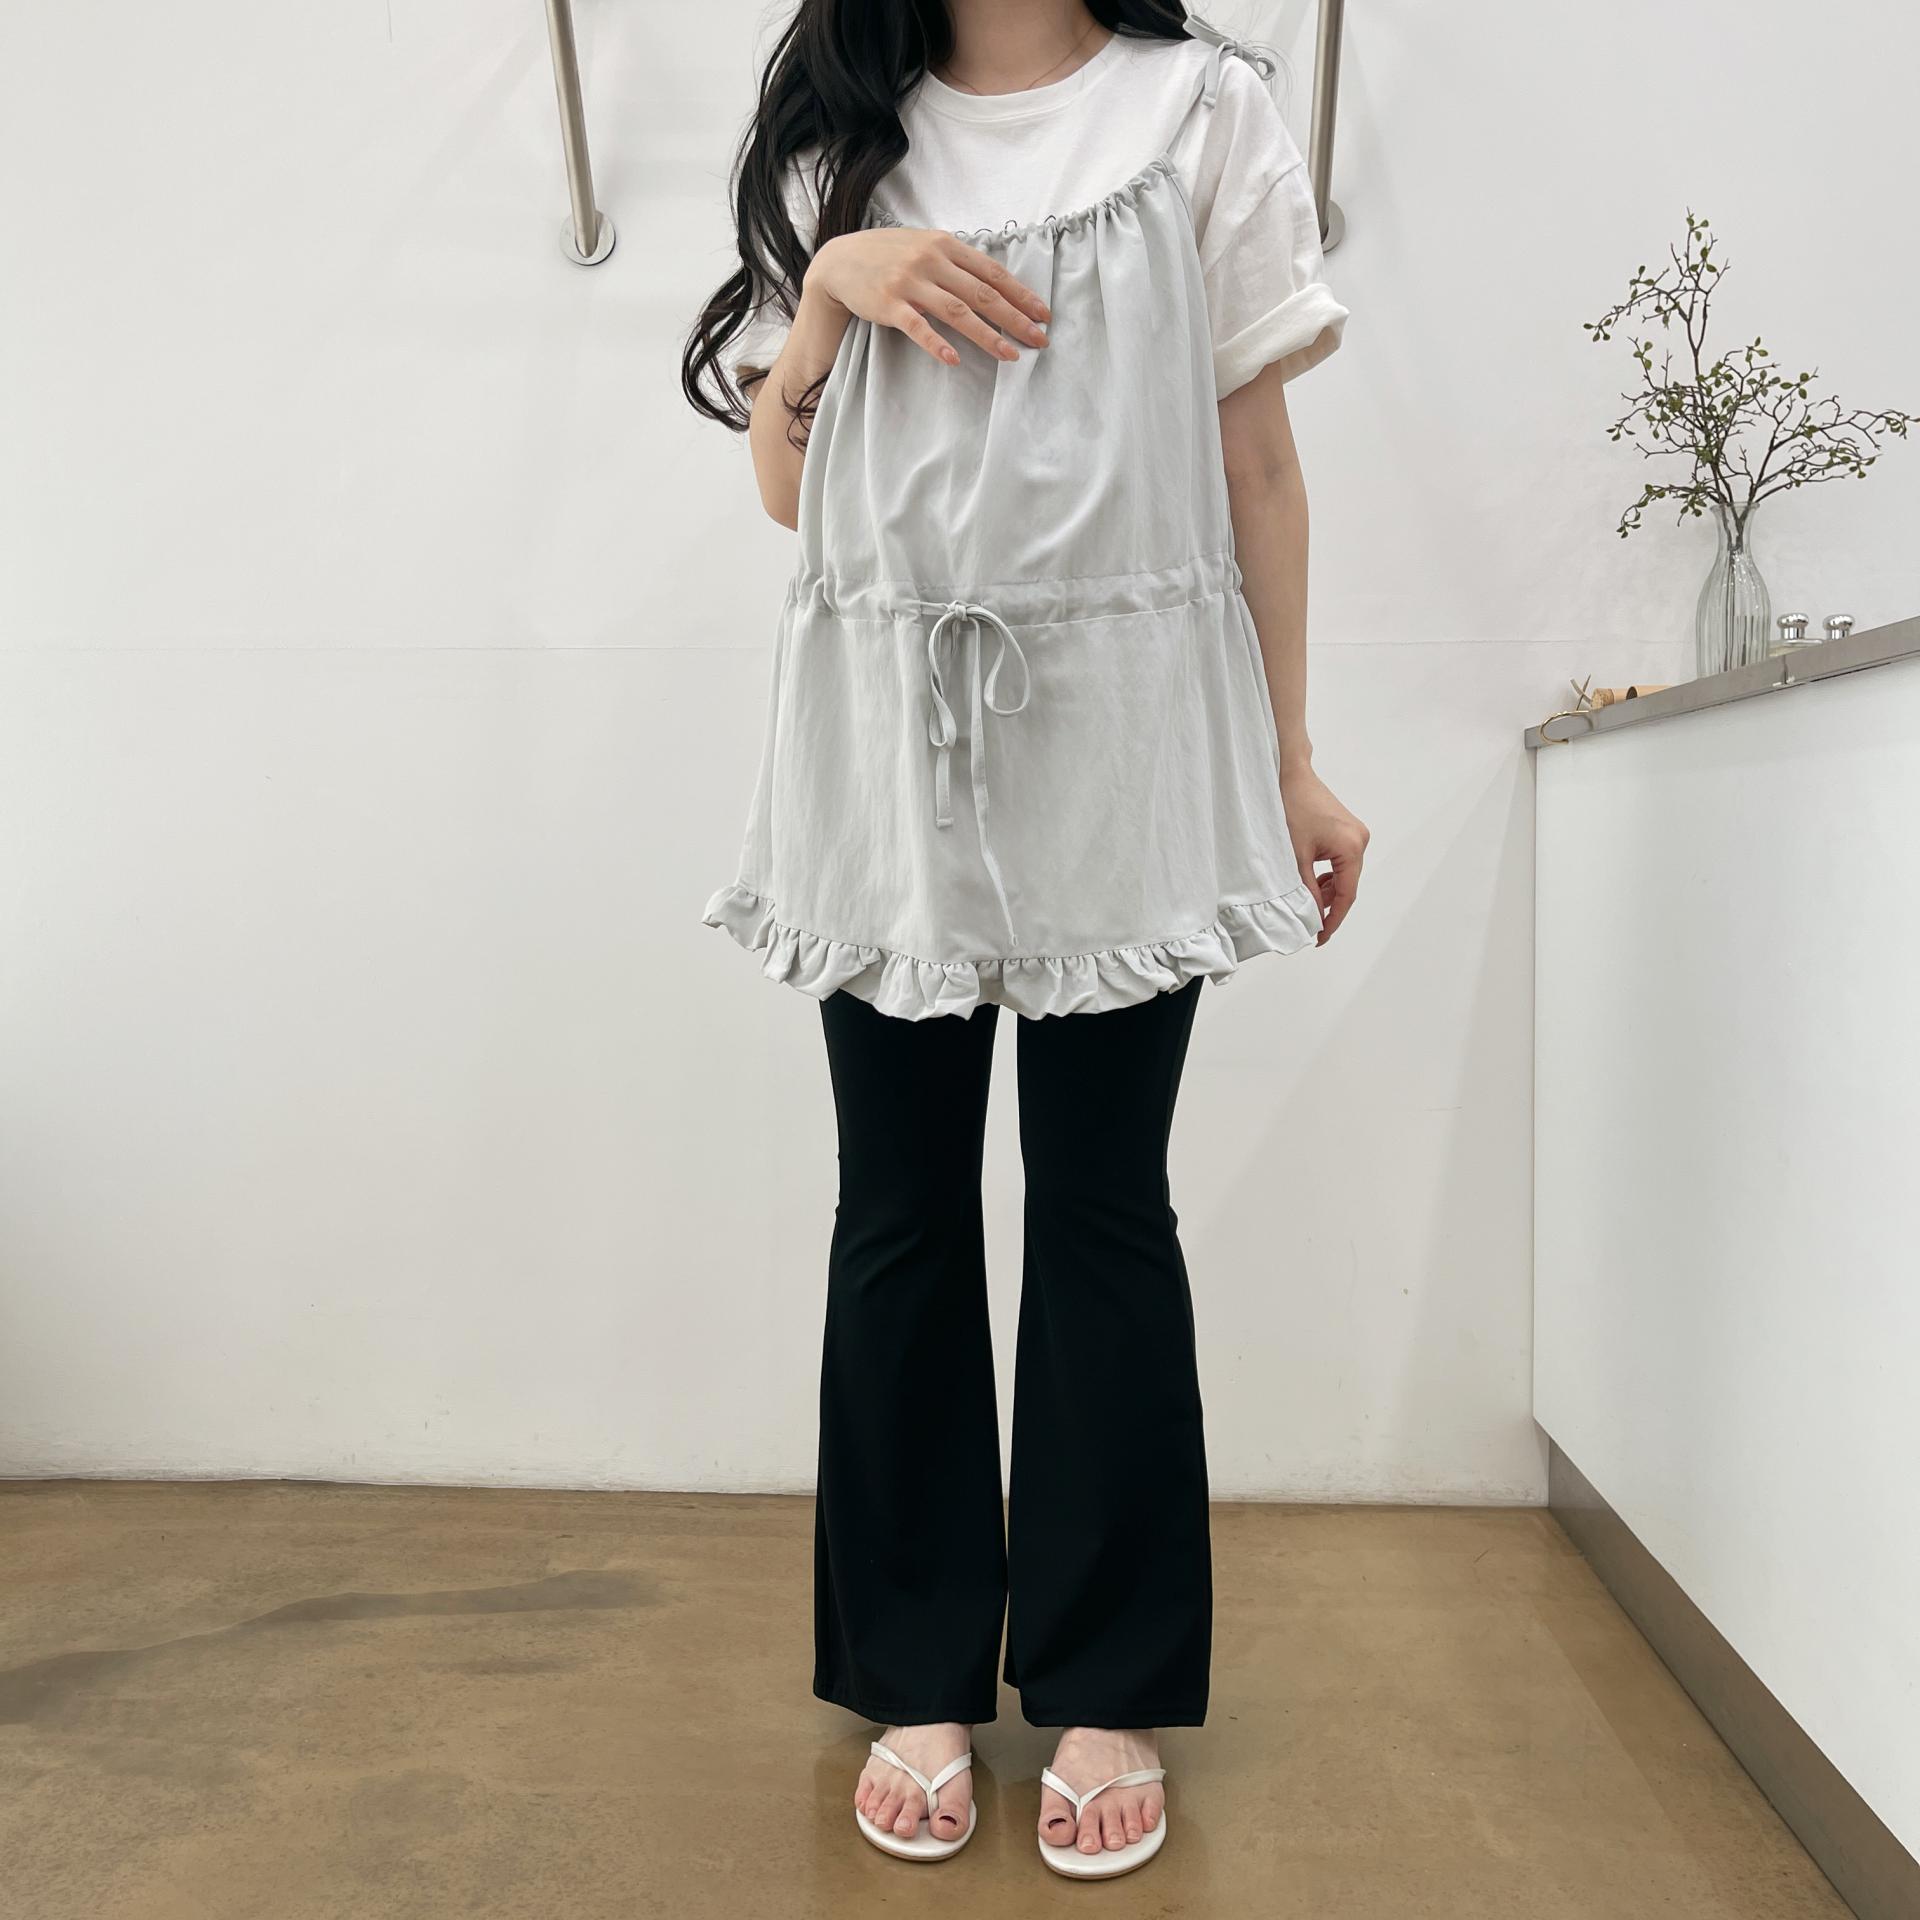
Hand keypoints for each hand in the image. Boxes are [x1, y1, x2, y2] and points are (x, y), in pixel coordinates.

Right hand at [804, 228, 1050, 366]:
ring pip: (957, 311)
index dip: (1021, 294)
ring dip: (987, 336)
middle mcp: (931, 260)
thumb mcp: (925, 246)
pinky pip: (918, 327)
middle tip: (1039, 339)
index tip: (1043, 314)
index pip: (992, 272)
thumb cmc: (889, 256)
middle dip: (1015, 319)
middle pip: (982, 294)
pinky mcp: (889, 304)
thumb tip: (993, 281)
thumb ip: (956, 261)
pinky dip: (937, 344)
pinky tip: (954, 360)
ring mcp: (910, 282)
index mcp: (946, 245)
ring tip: (1010, 356)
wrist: (840, 260)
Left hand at [1281, 768, 1368, 944]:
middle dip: (1330, 907)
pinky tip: (1313, 883)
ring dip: (1328, 891)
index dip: (1333, 920)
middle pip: (1348, 886)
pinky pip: (1341, 862)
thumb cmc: (1291, 807)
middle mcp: (1360, 841)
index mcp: (1351, 847)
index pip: (1347, 895)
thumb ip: (1306, 889)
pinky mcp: (1347, 831)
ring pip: (1344, 875)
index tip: (1320, 938)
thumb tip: (1313, 916)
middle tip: (1311, 927)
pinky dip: (1328, 876)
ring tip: (1308, 905)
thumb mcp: (1296, 856)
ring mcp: (1356, 835)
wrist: (1290, 774)